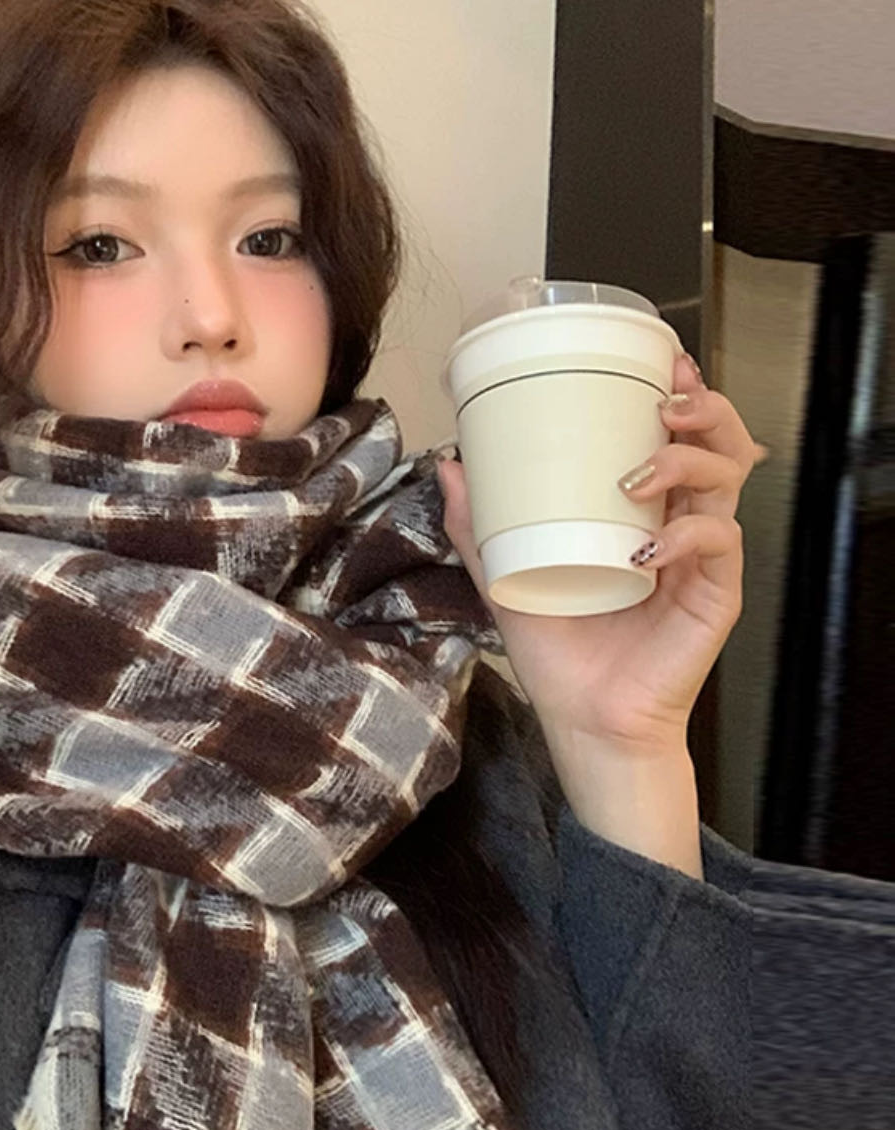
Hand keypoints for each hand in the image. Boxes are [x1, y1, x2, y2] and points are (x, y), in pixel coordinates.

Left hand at [437, 353, 758, 755]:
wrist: (583, 719)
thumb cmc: (557, 648)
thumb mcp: (506, 577)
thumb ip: (480, 526)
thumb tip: (450, 465)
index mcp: (643, 512)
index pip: (677, 437)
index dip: (679, 393)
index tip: (656, 362)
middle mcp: (680, 525)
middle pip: (719, 442)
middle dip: (700, 410)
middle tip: (661, 404)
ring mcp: (701, 559)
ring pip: (727, 479)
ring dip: (688, 460)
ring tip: (638, 473)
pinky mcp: (715, 596)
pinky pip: (718, 543)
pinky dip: (687, 534)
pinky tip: (649, 548)